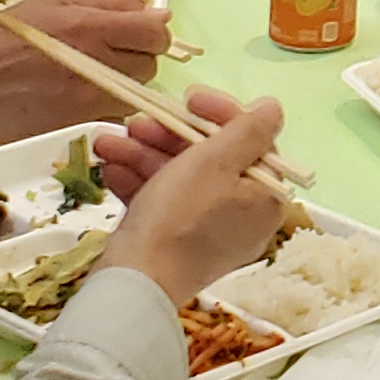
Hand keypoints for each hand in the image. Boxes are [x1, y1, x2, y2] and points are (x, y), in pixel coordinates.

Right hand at [0, 0, 168, 144]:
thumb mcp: (54, 0)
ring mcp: (85, 103)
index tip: (137, 32)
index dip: (152, 33)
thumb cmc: (2, 34)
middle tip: (109, 53)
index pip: (157, 35)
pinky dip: (102, 109)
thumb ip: (110, 3)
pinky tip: (76, 98)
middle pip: (150, 67)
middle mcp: (94, 66)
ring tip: (90, 77)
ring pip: (134, 97)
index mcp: (90, 26)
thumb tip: (156, 14)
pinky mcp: (74, 129)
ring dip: (123, 86)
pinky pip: (109, 119)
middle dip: (138, 58)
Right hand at [99, 89, 289, 301]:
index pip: (251, 142)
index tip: (189, 97)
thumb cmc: (180, 215)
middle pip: (210, 159)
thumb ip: (247, 131)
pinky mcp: (176, 244)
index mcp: (264, 198)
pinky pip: (162, 203)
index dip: (219, 113)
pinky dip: (137, 183)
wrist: (135, 282)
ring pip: (179, 179)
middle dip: (166, 135)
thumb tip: (274, 109)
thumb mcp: (215, 162)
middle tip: (135, 121)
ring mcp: (208, 233)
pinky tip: (108, 169)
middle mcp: (242, 216)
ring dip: (141, 154)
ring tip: (105, 143)